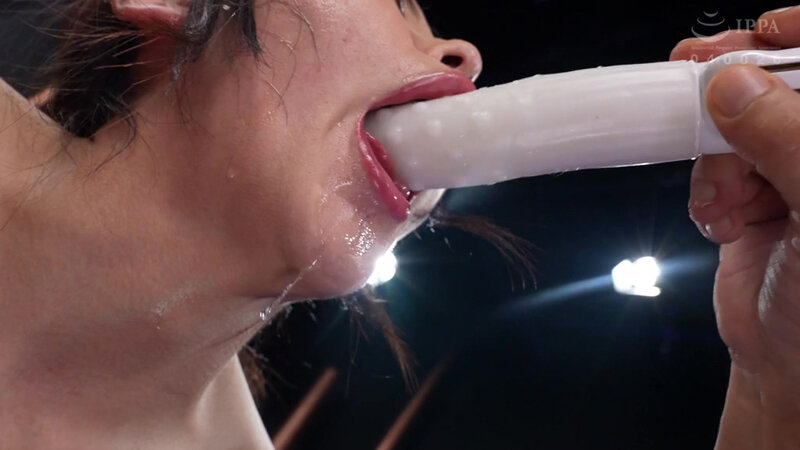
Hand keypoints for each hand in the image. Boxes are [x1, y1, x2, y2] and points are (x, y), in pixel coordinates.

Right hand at [671, 7, 799, 423]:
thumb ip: (788, 140)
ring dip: (718, 158)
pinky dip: (708, 189)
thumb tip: (736, 86)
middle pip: (782, 85)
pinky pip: (714, 163)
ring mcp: (794, 170)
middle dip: (739, 92)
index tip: (766, 32)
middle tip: (701, 79)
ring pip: (738, 123)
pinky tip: (724, 219)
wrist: (793, 369)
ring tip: (730, 199)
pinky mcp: (754, 193)